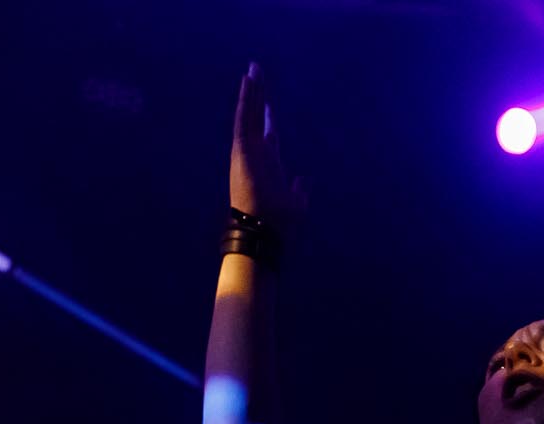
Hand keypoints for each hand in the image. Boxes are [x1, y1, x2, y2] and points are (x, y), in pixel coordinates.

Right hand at [230, 63, 308, 228]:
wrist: (265, 232)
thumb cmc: (280, 223)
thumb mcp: (296, 203)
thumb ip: (299, 190)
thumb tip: (302, 181)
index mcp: (269, 165)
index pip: (268, 134)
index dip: (268, 116)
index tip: (268, 103)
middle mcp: (256, 154)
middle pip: (256, 118)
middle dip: (258, 96)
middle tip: (257, 73)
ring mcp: (247, 151)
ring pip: (248, 114)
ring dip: (251, 92)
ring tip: (253, 70)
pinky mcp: (241, 150)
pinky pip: (243, 119)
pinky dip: (245, 100)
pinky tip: (248, 82)